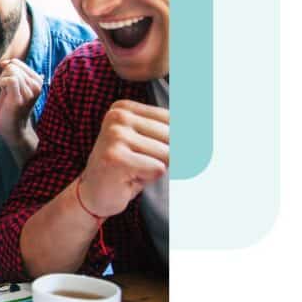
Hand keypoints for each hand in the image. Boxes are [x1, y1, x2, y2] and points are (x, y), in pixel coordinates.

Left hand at [0, 58, 42, 148]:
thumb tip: (4, 62)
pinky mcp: (20, 98)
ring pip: (10, 71)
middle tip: (7, 91)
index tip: (7, 84)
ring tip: (6, 93)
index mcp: (37, 80)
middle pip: (12, 66)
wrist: (13, 128)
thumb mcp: (14, 85)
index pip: (16, 63)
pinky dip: (1, 83)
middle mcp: (37, 85)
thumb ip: (11, 72)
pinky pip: (9, 79)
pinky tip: (4, 93)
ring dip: (2, 81)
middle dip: (4, 76)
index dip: (6, 70)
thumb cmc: (10, 105)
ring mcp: (29, 92)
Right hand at [81, 100, 168, 217]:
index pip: (172, 119)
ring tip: (135, 170)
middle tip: (144, 164)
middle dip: (167, 157)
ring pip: (167, 154)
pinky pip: (158, 169)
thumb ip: (171, 131)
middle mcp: (117, 117)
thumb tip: (207, 135)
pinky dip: (149, 178)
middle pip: (172, 136)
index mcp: (123, 108)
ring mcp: (114, 136)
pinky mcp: (116, 158)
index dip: (175, 142)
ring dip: (156, 169)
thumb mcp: (148, 142)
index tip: (160, 153)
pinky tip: (129, 178)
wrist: (94, 194)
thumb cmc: (127, 167)